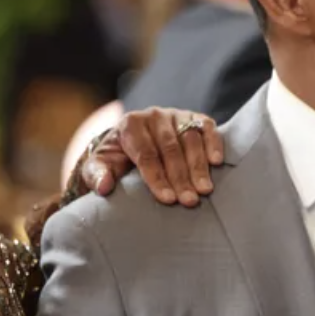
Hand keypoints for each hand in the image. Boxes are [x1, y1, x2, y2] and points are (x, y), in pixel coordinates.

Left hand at [81, 108, 223, 205]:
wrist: (130, 142)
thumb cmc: (115, 159)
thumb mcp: (99, 167)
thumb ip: (96, 175)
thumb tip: (104, 187)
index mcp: (129, 125)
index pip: (145, 154)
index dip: (156, 177)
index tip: (167, 199)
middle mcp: (153, 116)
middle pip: (170, 148)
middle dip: (181, 177)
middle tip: (190, 201)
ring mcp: (175, 114)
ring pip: (190, 139)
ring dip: (199, 166)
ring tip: (205, 190)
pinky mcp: (193, 117)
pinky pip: (206, 126)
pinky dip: (213, 142)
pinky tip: (217, 162)